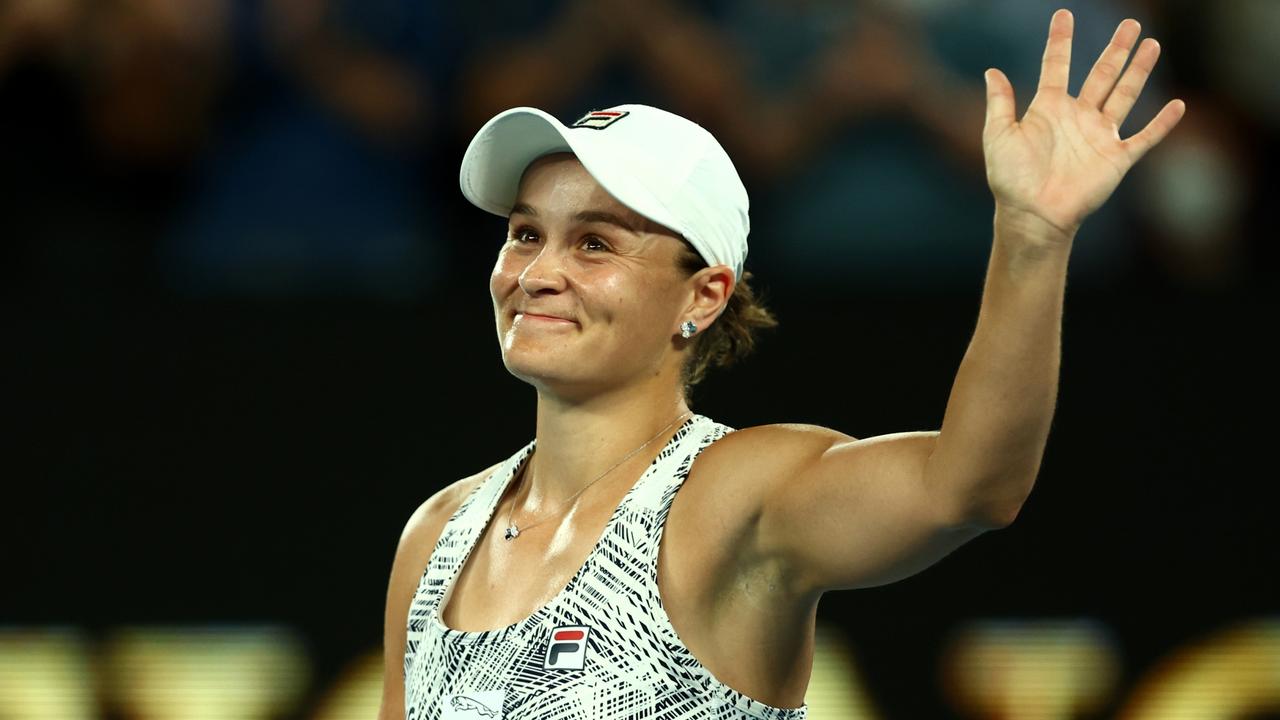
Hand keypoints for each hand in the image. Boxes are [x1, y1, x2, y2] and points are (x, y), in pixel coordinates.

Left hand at [983, 9, 1185, 238]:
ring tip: (1151, 45)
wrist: (1032, 215)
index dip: (1060, 40)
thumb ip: (1000, 103)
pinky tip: (1179, 105)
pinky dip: (1162, 124)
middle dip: (1116, 49)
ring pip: (1125, 95)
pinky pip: (1144, 137)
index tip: (1064, 14)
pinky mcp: (1116, 158)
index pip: (1057, 65)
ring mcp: (1099, 136)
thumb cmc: (1011, 179)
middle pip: (1102, 74)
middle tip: (1131, 23)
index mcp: (1048, 108)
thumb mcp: (999, 135)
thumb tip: (991, 71)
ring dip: (1139, 71)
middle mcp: (1078, 117)